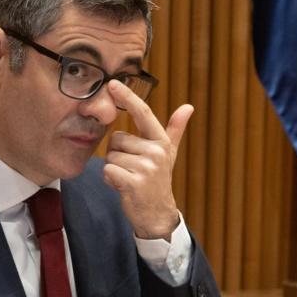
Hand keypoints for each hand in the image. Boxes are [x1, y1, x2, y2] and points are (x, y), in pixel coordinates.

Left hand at [103, 79, 193, 240]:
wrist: (157, 214)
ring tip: (128, 178)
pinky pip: (108, 170)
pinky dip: (110, 180)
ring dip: (113, 168)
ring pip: (110, 156)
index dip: (127, 97)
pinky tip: (123, 187)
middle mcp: (155, 152)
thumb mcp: (167, 154)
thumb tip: (188, 107)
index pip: (142, 113)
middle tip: (131, 169)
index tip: (112, 83)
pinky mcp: (134, 182)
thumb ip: (174, 129)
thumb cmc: (157, 180)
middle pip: (116, 139)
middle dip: (117, 154)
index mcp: (161, 141)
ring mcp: (146, 167)